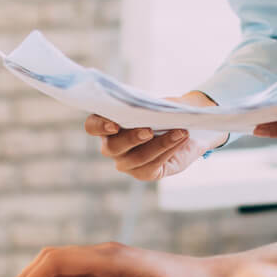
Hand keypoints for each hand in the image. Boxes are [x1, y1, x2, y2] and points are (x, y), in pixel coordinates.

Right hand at [86, 91, 226, 180]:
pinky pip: (152, 166)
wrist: (184, 127)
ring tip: (180, 132)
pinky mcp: (142, 173)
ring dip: (160, 143)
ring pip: (137, 158)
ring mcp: (125, 162)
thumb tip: (154, 108)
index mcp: (107, 123)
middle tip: (149, 130)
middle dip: (132, 138)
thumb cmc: (162, 111)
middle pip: (113, 146)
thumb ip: (150, 105)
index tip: (115, 124)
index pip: (92, 126)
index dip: (100, 126)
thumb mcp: (156, 104)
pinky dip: (168, 150)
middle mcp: (111, 145)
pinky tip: (181, 139)